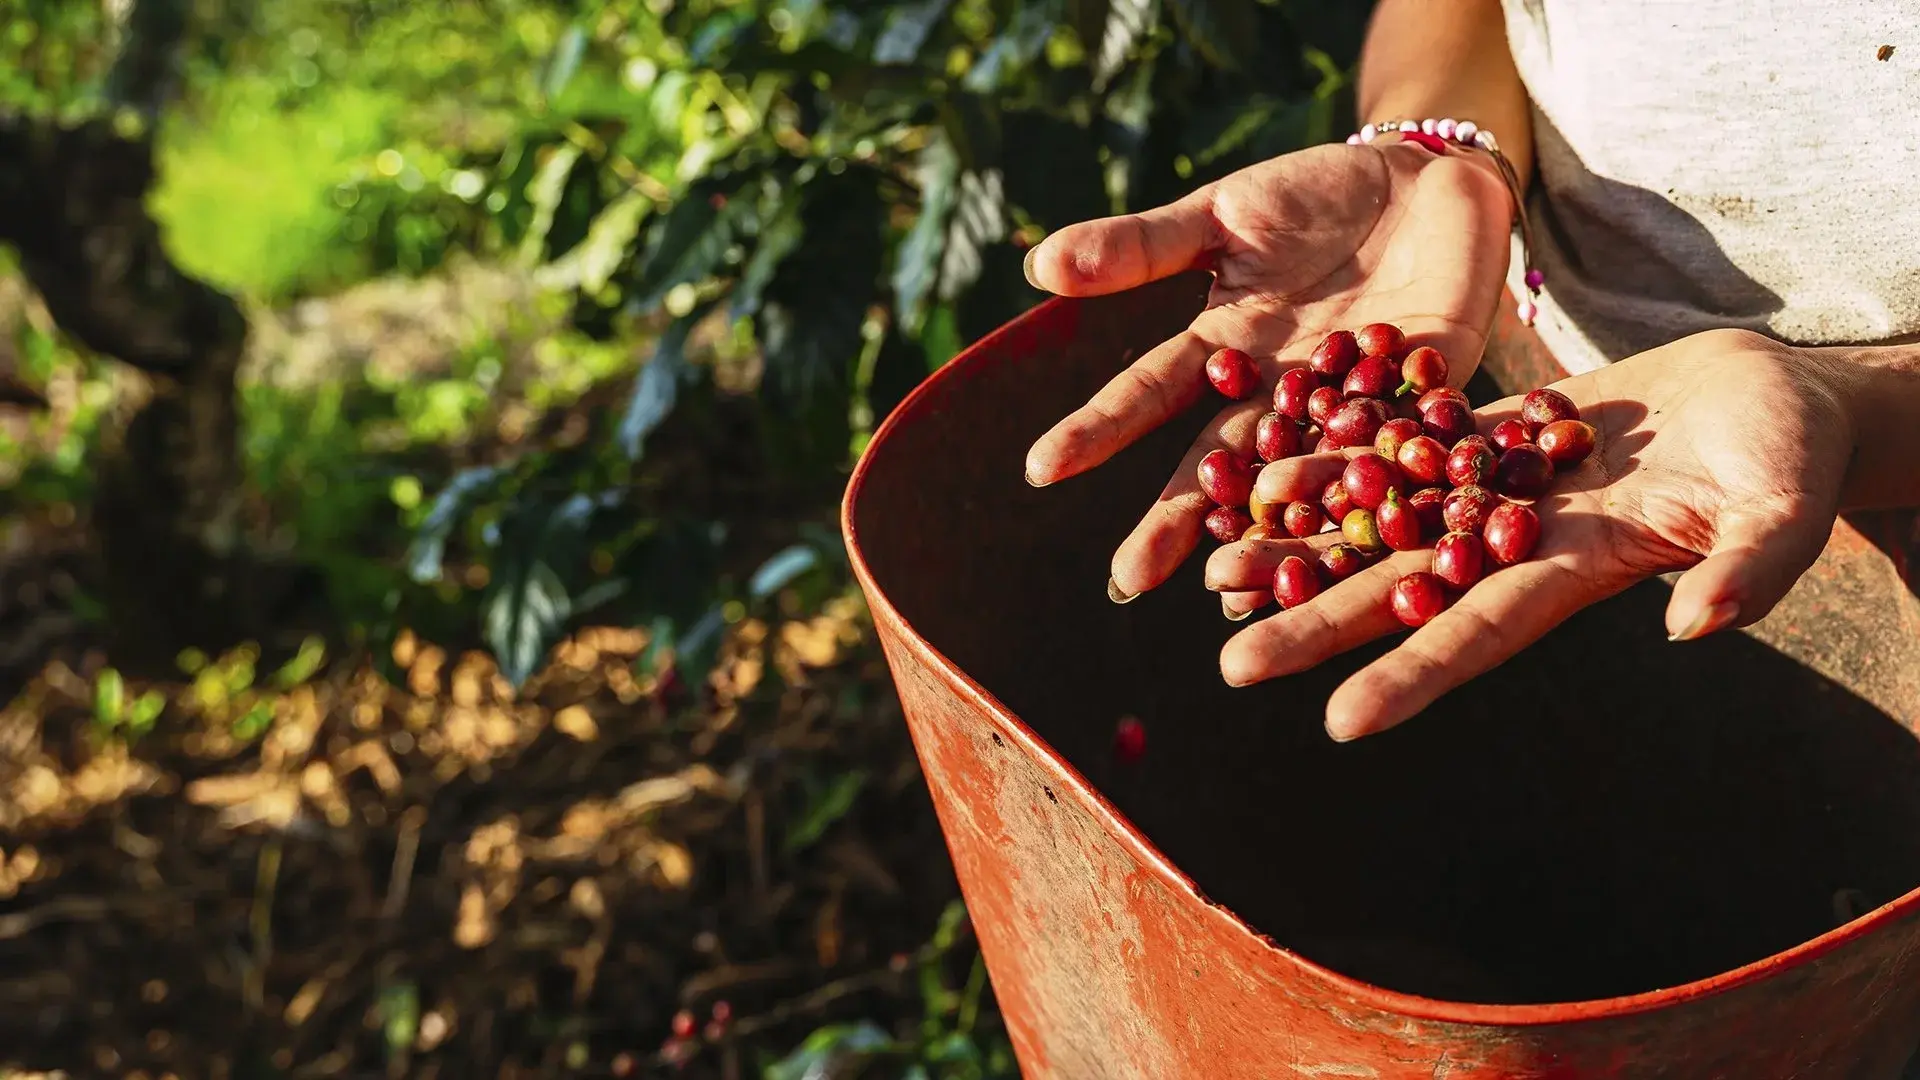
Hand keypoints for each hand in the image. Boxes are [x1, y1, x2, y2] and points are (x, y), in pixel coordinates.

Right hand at [1021, 139, 1514, 607]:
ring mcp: (1344, 410)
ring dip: (1264, 533)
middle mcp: (1275, 396)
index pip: (1150, 393)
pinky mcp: (1425, 408)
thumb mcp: (1222, 212)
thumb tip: (1037, 265)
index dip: (1097, 429)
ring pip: (1298, 480)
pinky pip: (1395, 460)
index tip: (1041, 468)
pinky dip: (1373, 505)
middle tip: (1127, 579)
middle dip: (1174, 521)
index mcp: (1223, 351)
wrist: (1432, 179)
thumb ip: (1141, 245)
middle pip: (1217, 465)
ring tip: (1226, 583)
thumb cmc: (1314, 192)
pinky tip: (1347, 554)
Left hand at [1205, 329, 1858, 740]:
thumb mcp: (1785, 509)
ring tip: (1216, 570)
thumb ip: (1749, 568)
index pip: (1481, 632)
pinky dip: (1336, 459)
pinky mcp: (1490, 433)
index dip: (1414, 677)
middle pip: (1402, 592)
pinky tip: (1264, 471)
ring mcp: (1498, 488)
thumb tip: (1701, 631)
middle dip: (1318, 628)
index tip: (1341, 723)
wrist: (1768, 395)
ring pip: (1381, 524)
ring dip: (1303, 547)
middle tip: (1231, 663)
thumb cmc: (1793, 456)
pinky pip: (1398, 446)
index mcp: (1578, 570)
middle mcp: (1517, 542)